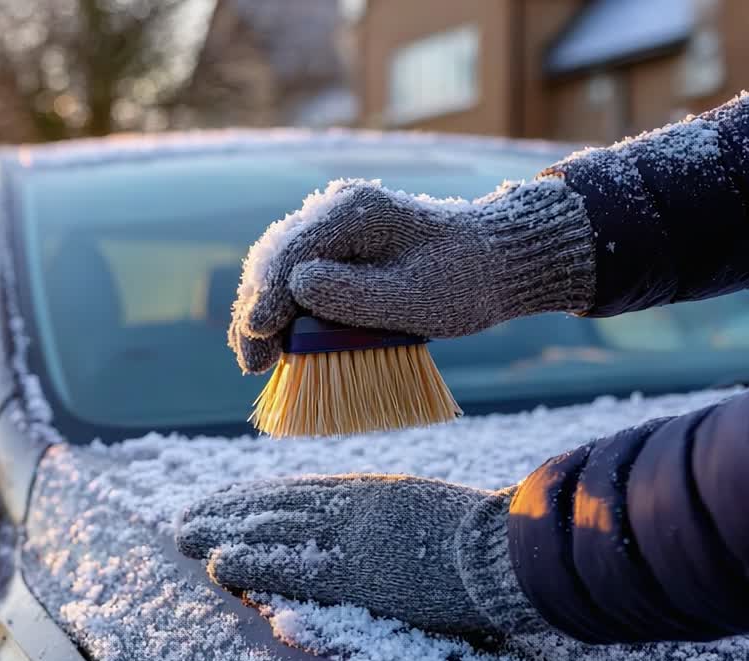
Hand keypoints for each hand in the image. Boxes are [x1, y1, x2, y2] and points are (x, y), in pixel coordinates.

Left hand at [178, 475, 540, 636]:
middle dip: (226, 512)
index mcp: (369, 492)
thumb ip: (389, 514)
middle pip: (273, 506)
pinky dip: (253, 563)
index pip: (296, 493)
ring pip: (272, 530)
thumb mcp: (426, 509)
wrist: (509, 545)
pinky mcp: (357, 572)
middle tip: (186, 517)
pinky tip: (220, 563)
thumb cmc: (483, 536)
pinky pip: (293, 567)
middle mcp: (351, 507)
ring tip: (185, 533)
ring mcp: (352, 538)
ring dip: (223, 532)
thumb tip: (367, 523)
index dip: (252, 497)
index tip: (223, 499)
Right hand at [229, 177, 595, 372]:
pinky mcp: (335, 247)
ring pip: (279, 268)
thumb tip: (294, 287)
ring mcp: (332, 225)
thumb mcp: (413, 298)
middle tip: (254, 364)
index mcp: (355, 210)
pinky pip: (295, 275)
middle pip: (276, 259)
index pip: (292, 251)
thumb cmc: (462, 281)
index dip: (268, 295)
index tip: (259, 334)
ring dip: (264, 312)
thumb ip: (353, 294)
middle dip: (258, 311)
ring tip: (257, 359)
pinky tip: (274, 340)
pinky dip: (282, 308)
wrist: (494, 262)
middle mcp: (336, 208)